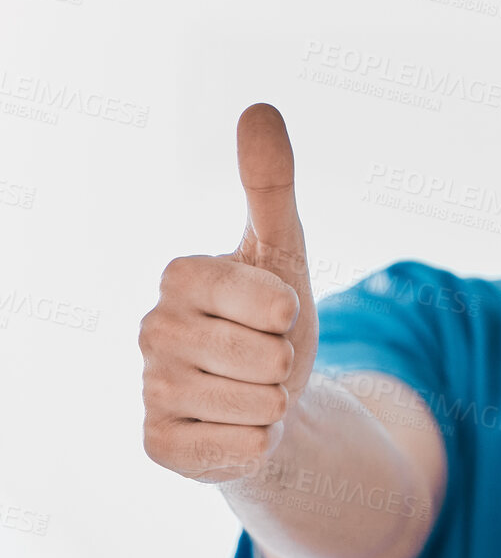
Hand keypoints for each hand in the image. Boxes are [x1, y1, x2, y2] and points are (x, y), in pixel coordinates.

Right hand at [139, 104, 319, 482]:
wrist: (270, 400)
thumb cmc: (276, 320)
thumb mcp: (285, 251)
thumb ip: (271, 185)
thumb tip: (259, 108)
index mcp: (180, 277)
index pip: (270, 301)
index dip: (292, 313)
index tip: (278, 312)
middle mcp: (152, 331)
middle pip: (267, 358)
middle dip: (289, 363)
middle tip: (269, 359)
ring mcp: (150, 390)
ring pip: (258, 407)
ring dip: (276, 404)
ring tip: (256, 393)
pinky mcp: (159, 445)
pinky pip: (240, 450)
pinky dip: (259, 444)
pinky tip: (239, 429)